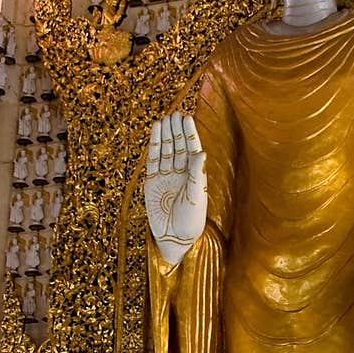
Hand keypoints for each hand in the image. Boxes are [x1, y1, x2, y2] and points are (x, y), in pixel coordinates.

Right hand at [144, 111, 207, 265]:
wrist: (173, 239)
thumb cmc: (190, 222)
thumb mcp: (196, 197)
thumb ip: (197, 174)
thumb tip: (201, 152)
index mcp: (195, 175)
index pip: (192, 149)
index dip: (189, 133)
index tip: (186, 117)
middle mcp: (181, 173)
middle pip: (179, 146)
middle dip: (177, 130)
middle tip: (174, 113)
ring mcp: (166, 176)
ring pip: (166, 150)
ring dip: (166, 134)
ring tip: (164, 118)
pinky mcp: (152, 182)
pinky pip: (154, 159)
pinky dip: (155, 145)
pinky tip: (156, 131)